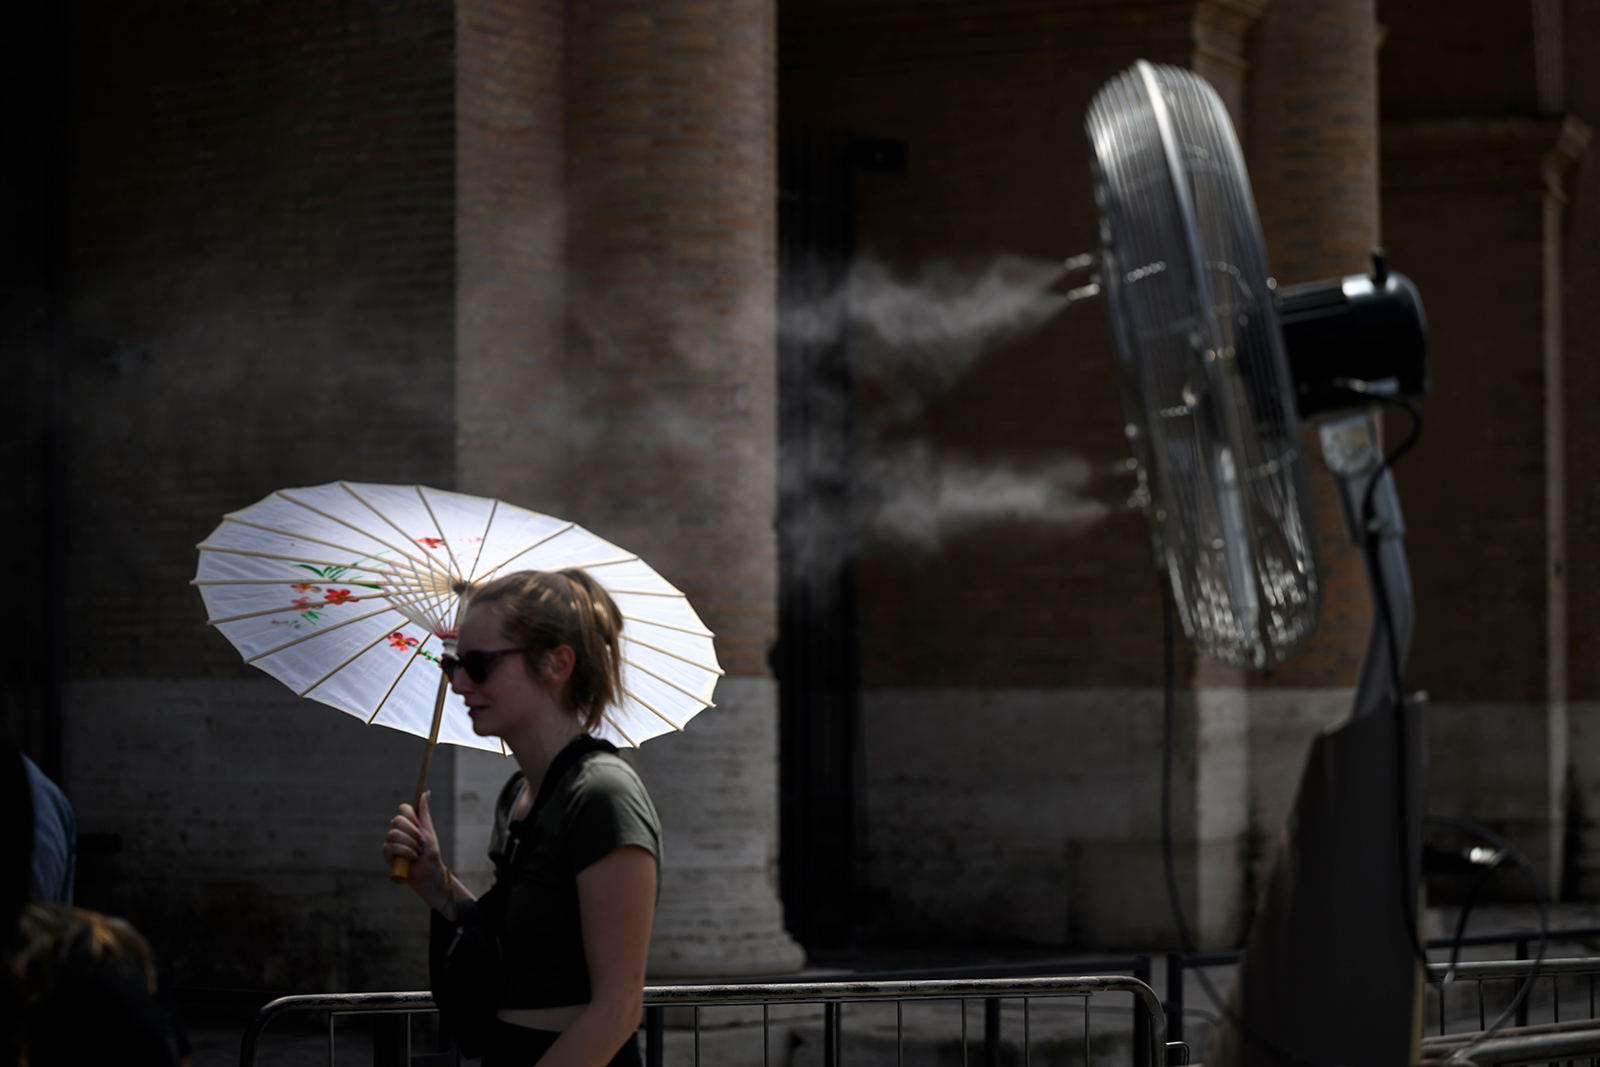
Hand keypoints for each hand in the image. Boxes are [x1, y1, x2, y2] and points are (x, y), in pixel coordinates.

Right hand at [382, 792, 453, 914]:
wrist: (429, 872)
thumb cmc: (430, 852)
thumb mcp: (428, 830)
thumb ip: (424, 813)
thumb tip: (426, 793)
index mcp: (408, 823)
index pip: (403, 809)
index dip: (411, 816)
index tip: (420, 825)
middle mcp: (398, 830)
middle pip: (397, 820)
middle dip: (413, 832)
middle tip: (421, 842)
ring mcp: (391, 842)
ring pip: (393, 834)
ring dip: (410, 843)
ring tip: (418, 851)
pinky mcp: (387, 854)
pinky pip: (391, 846)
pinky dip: (405, 851)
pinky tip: (412, 857)